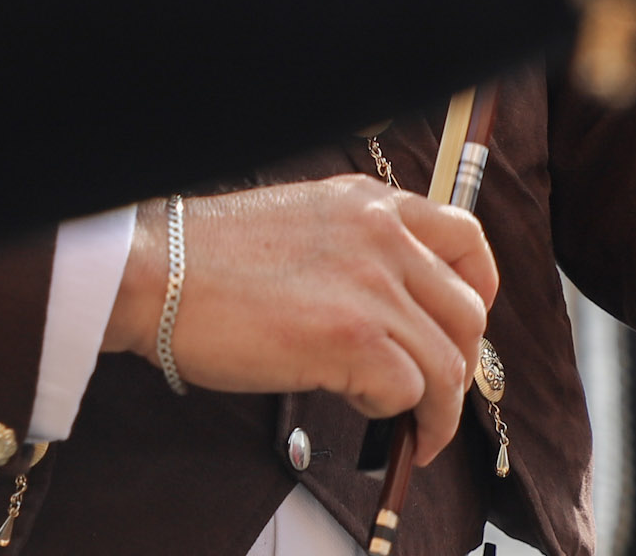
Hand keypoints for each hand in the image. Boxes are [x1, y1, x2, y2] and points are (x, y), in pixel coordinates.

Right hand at [102, 178, 496, 464]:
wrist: (156, 271)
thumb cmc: (207, 259)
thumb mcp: (301, 225)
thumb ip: (353, 251)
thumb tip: (384, 311)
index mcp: (369, 204)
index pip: (465, 237)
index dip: (479, 289)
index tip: (464, 325)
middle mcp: (383, 236)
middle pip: (468, 310)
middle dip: (461, 363)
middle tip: (435, 392)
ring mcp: (373, 287)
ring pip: (449, 361)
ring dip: (440, 408)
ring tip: (414, 430)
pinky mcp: (354, 340)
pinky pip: (413, 393)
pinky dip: (405, 421)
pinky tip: (375, 424)